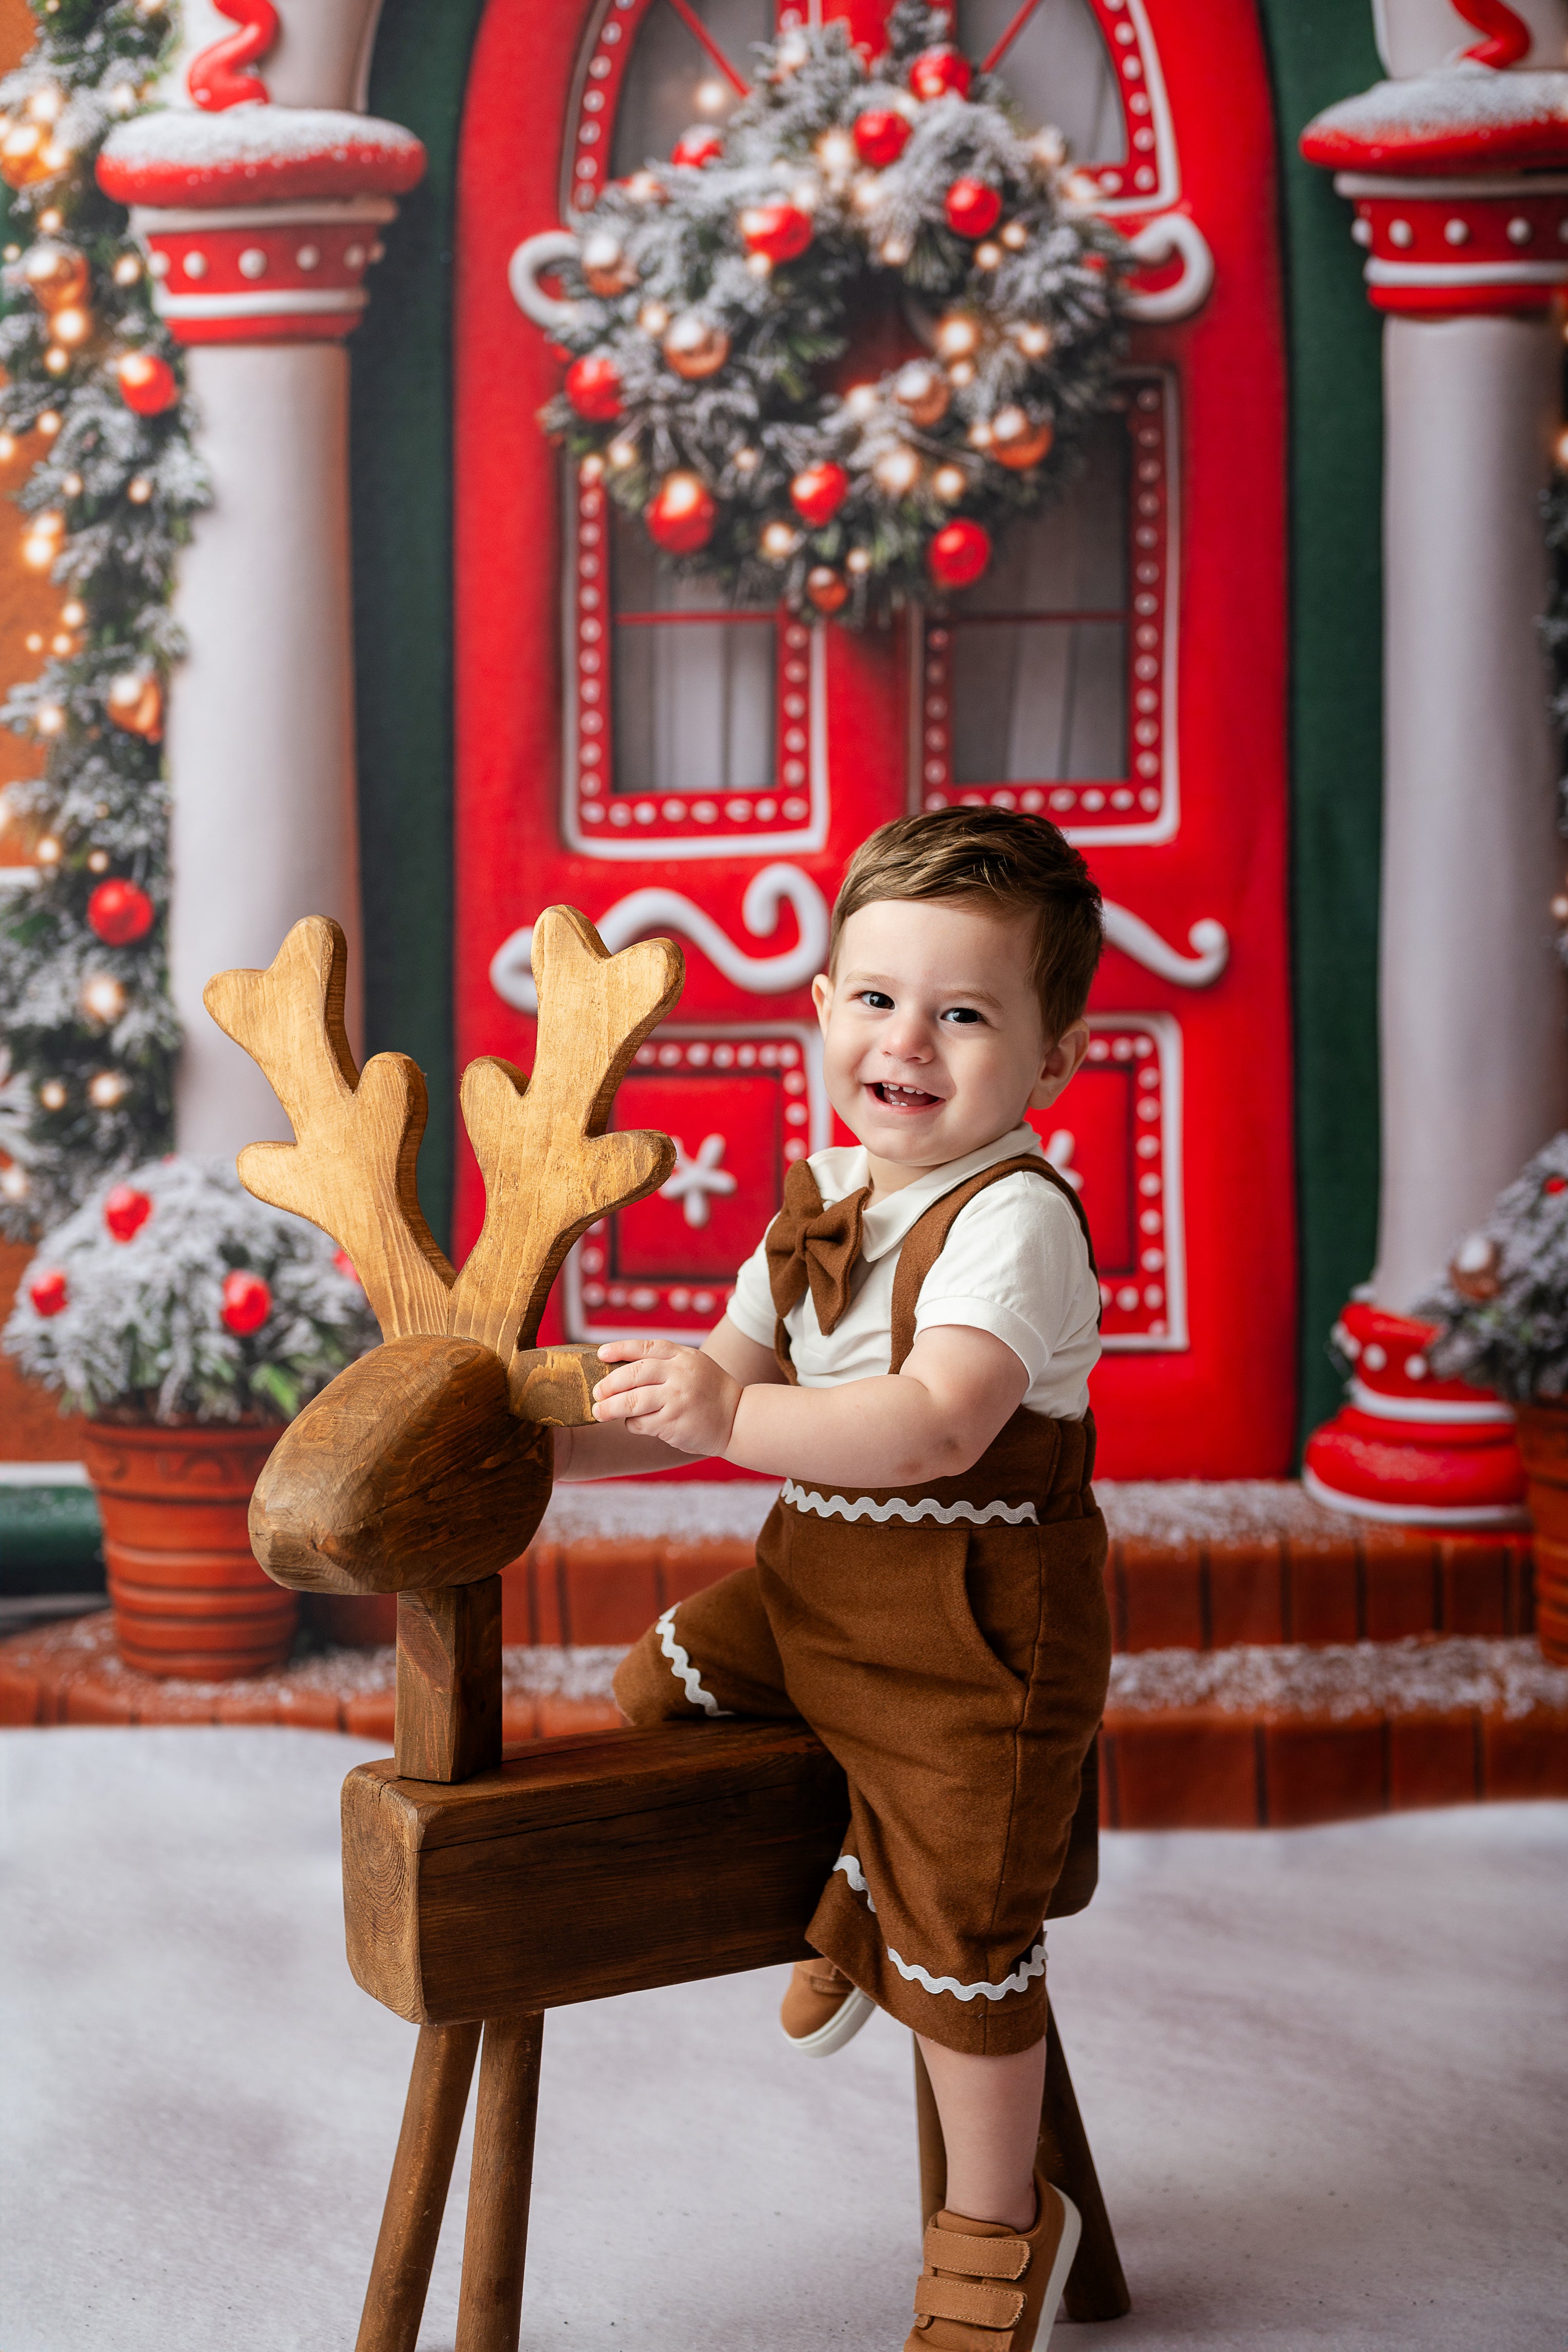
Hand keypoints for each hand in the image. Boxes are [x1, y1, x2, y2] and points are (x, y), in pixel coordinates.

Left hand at [591, 1339, 740, 1457]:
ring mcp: (677, 1399)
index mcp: (683, 1356)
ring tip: (599, 1412)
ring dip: (611, 1408)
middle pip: (634, 1373)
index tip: (600, 1354)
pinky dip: (632, 1424)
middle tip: (596, 1391)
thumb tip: (621, 1367)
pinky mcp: (674, 1423)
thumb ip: (665, 1362)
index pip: (645, 1347)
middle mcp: (680, 1374)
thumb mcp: (694, 1365)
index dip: (619, 1349)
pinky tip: (634, 1423)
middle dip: (609, 1383)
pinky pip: (642, 1423)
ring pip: (633, 1401)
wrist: (738, 1419)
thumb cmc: (710, 1392)